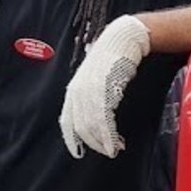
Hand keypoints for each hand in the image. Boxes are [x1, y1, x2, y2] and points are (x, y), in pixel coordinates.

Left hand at [59, 15, 150, 158]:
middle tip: (108, 151)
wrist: (123, 38)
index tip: (77, 152)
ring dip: (104, 141)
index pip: (67, 120)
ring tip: (115, 149)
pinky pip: (104, 118)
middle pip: (81, 126)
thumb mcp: (95, 77)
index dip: (71, 139)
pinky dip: (110, 134)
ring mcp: (90, 90)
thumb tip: (93, 116)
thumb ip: (91, 95)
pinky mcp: (104, 89)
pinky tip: (117, 141)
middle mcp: (78, 91)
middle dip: (94, 143)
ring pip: (92, 125)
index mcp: (74, 89)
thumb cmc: (112, 58)